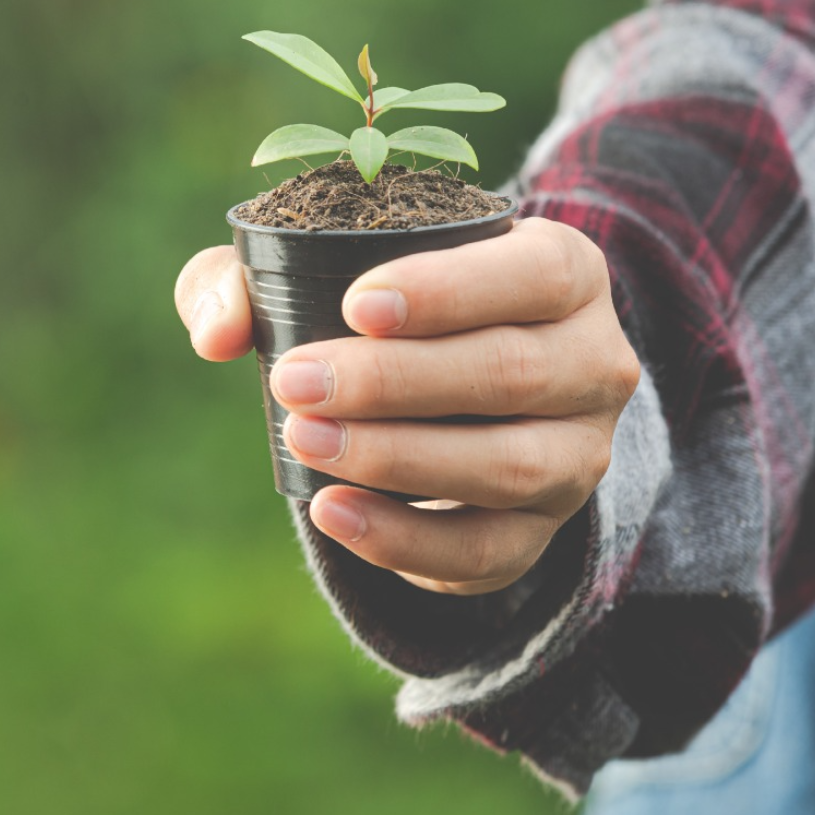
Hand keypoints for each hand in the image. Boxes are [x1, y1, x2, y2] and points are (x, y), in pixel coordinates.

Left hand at [175, 217, 639, 595]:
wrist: (471, 384)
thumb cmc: (401, 309)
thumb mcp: (339, 264)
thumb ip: (256, 275)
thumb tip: (219, 333)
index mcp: (569, 273)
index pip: (534, 275)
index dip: (449, 291)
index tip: (355, 306)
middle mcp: (596, 363)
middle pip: (512, 373)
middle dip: (395, 382)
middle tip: (296, 381)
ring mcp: (579, 453)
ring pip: (508, 466)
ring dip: (398, 458)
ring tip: (304, 439)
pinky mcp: (545, 527)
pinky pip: (488, 550)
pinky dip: (406, 539)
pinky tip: (331, 511)